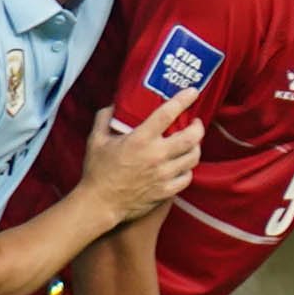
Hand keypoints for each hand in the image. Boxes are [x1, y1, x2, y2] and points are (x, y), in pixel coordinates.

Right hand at [86, 91, 204, 221]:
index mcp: (140, 140)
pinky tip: (182, 164)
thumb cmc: (97, 171)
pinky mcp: (167, 190)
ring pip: (193, 157)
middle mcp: (156, 156)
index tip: (192, 92)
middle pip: (192, 137)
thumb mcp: (95, 140)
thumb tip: (113, 105)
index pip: (167, 114)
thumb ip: (104, 118)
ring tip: (191, 143)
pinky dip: (188, 168)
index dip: (183, 100)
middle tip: (195, 123)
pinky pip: (187, 177)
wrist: (100, 203)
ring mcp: (164, 174)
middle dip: (198, 127)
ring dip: (196, 147)